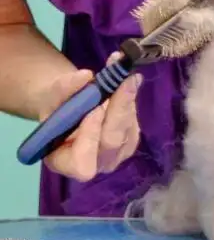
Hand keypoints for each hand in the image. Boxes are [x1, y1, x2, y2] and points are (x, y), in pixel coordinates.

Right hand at [37, 53, 141, 181]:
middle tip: (123, 81)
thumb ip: (65, 88)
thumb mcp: (53, 96)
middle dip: (117, 110)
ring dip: (127, 100)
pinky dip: (131, 100)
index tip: (95, 109)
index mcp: (64, 162)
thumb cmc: (56, 108)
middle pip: (112, 142)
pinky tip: (127, 83)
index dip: (90, 137)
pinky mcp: (130, 141)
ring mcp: (116, 155)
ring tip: (125, 75)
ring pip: (127, 130)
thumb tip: (85, 76)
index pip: (82, 162)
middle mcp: (94, 164)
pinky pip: (134, 121)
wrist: (71, 108)